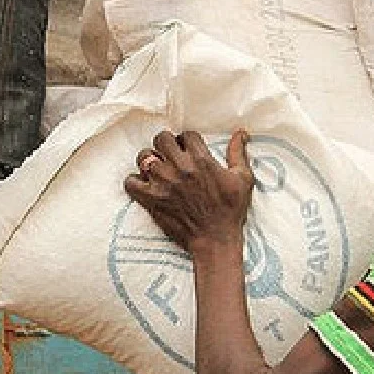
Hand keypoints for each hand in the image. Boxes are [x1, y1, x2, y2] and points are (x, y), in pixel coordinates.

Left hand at [124, 130, 254, 255]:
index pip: (186, 135)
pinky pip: (130, 182)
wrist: (215, 240)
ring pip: (144, 157)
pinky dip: (134, 182)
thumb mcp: (243, 179)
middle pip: (161, 139)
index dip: (187, 140)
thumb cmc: (231, 211)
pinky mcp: (151, 199)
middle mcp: (179, 168)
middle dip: (166, 144)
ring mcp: (163, 183)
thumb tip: (240, 133)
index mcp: (201, 160)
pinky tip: (144, 185)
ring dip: (149, 160)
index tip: (187, 149)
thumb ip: (238, 154)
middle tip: (170, 155)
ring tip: (157, 169)